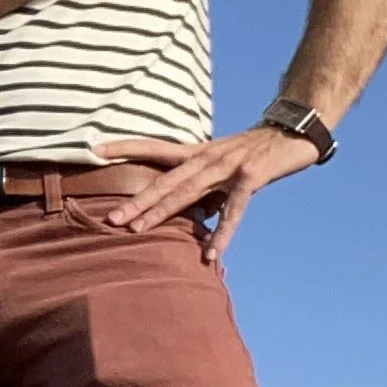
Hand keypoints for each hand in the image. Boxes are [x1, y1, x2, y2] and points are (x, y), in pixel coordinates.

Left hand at [93, 127, 320, 263]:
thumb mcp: (223, 164)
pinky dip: (220, 234)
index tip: (94, 149)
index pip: (154, 147)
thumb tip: (190, 212)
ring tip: (137, 231)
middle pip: (164, 181)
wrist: (293, 132)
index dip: (124, 147)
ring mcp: (226, 167)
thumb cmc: (255, 151)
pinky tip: (209, 254)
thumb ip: (205, 186)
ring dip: (161, 214)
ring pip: (187, 194)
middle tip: (110, 218)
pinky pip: (232, 211)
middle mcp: (206, 157)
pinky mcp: (250, 178)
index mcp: (197, 152)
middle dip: (136, 201)